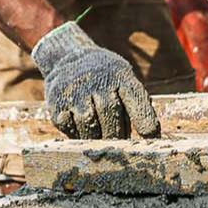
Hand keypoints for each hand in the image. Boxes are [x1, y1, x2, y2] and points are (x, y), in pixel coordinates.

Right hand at [32, 21, 159, 139]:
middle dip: (117, 135)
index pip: (135, 98)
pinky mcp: (56, 104)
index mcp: (120, 75)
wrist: (69, 59)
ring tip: (101, 140)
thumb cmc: (107, 80)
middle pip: (110, 114)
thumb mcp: (125, 81)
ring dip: (97, 138)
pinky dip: (78, 135)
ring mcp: (74, 92)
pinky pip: (70, 128)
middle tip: (119, 147)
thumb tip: (149, 139)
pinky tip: (83, 131)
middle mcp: (97, 80)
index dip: (145, 120)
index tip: (151, 138)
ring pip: (89, 125)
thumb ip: (137, 106)